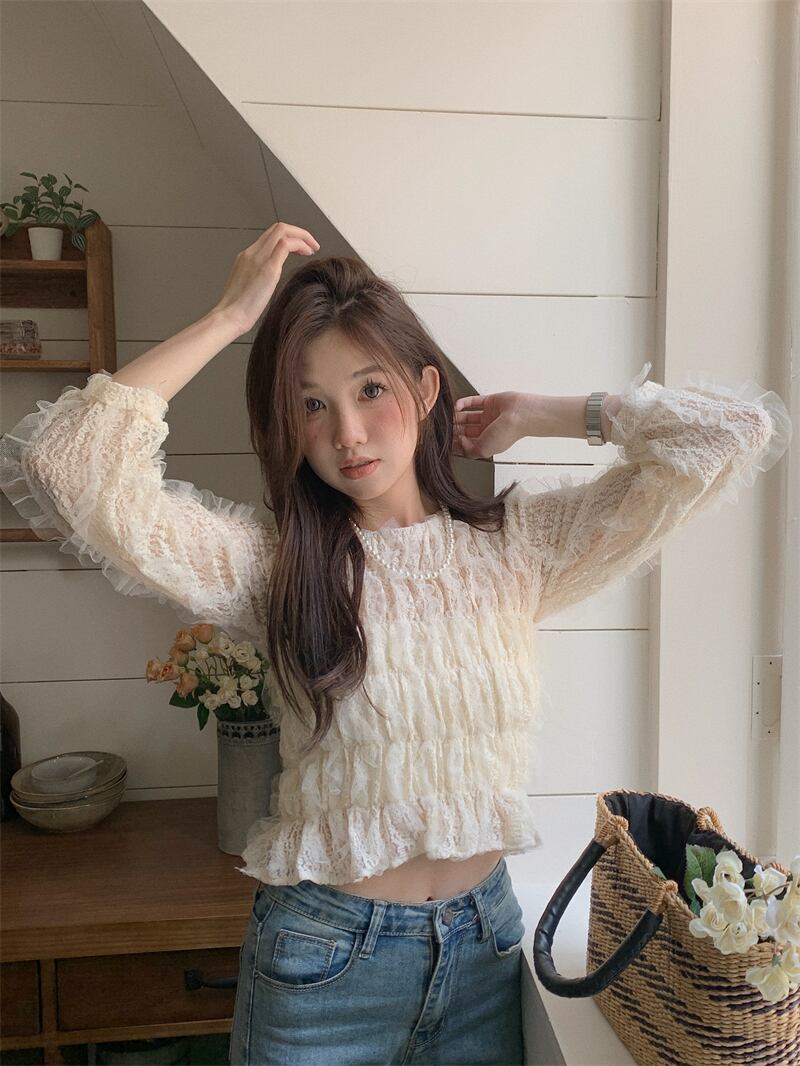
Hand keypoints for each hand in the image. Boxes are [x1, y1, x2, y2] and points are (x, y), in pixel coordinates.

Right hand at [211, 222, 319, 336]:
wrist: (229, 317)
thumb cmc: (237, 311)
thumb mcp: (248, 288)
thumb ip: (259, 279)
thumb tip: (271, 282)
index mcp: (246, 257)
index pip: (270, 236)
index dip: (288, 237)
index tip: (300, 248)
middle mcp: (252, 253)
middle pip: (277, 228)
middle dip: (299, 232)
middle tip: (311, 244)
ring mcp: (259, 258)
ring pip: (282, 231)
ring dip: (302, 236)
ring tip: (312, 249)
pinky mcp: (268, 269)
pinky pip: (286, 245)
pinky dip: (301, 245)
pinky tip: (308, 254)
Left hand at [452, 391, 527, 458]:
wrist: (520, 414)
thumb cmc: (508, 433)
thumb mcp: (483, 450)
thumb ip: (468, 450)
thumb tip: (459, 442)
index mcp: (487, 443)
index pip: (468, 443)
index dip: (456, 443)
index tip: (445, 441)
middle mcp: (488, 430)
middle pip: (466, 429)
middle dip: (455, 429)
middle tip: (444, 427)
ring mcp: (489, 415)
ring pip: (468, 416)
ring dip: (457, 416)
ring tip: (448, 417)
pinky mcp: (490, 402)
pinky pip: (473, 402)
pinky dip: (464, 403)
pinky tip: (456, 406)